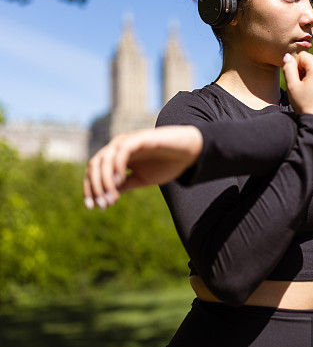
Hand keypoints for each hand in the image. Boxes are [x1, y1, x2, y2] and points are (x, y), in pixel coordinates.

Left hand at [83, 125, 202, 209]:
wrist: (188, 153)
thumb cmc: (166, 164)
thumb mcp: (142, 179)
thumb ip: (124, 185)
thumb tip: (106, 198)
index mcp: (116, 156)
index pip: (94, 171)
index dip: (89, 188)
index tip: (92, 207)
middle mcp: (118, 147)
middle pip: (95, 165)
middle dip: (95, 187)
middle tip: (102, 205)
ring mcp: (128, 141)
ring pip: (104, 159)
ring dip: (104, 181)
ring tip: (111, 199)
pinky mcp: (139, 138)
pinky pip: (121, 151)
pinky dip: (117, 167)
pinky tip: (119, 181)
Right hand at [282, 51, 312, 123]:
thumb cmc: (304, 104)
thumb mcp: (292, 86)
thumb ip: (288, 67)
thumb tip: (288, 56)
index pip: (302, 56)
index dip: (294, 66)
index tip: (294, 80)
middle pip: (310, 62)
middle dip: (302, 71)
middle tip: (299, 87)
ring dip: (308, 77)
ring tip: (306, 92)